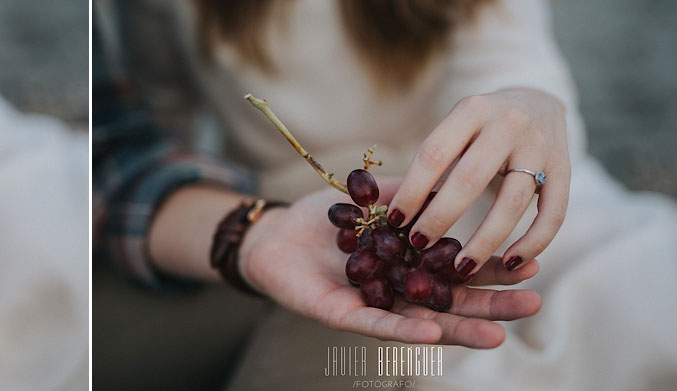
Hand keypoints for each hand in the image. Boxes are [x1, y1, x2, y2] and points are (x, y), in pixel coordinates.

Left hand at [240, 179, 541, 347]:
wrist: (272, 235)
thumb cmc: (323, 221)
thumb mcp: (371, 203)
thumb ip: (408, 195)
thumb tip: (452, 178)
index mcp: (411, 265)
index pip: (461, 269)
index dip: (493, 268)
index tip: (533, 262)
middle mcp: (398, 292)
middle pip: (452, 303)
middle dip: (492, 305)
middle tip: (533, 304)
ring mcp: (374, 308)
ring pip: (422, 323)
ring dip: (459, 329)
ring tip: (498, 334)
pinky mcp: (344, 316)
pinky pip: (377, 326)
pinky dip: (405, 331)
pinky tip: (433, 333)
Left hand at [387, 88, 569, 276]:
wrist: (539, 99)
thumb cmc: (481, 125)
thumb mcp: (455, 125)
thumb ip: (432, 159)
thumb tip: (391, 209)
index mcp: (472, 109)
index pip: (434, 153)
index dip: (412, 190)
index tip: (394, 221)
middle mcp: (508, 125)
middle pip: (470, 179)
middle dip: (441, 217)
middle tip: (419, 246)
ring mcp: (541, 147)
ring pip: (513, 202)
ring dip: (485, 240)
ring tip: (460, 268)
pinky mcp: (566, 169)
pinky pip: (553, 213)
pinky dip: (534, 242)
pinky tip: (512, 263)